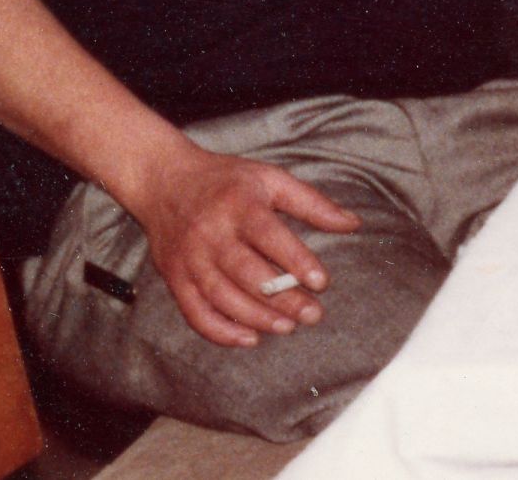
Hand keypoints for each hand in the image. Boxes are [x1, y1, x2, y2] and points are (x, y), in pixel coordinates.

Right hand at [116, 137, 360, 347]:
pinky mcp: (175, 278)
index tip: (322, 282)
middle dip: (282, 298)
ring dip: (256, 317)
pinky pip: (194, 312)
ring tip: (287, 327)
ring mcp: (190, 258)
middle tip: (312, 315)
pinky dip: (220, 331)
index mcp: (240, 205)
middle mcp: (212, 233)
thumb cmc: (227, 181)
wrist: (164, 182)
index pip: (270, 237)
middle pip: (247, 272)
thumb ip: (312, 203)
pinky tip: (249, 338)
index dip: (296, 262)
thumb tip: (353, 223)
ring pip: (222, 296)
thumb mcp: (271, 178)